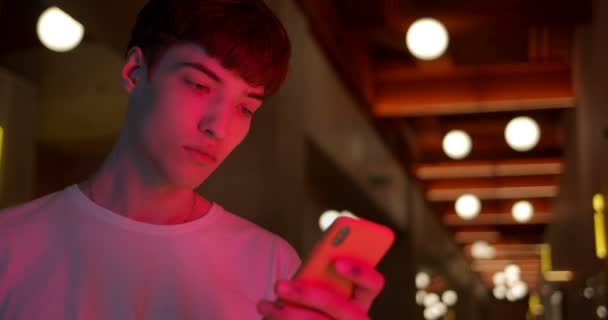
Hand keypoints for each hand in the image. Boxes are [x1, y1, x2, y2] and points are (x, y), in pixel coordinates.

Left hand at [257, 258, 384, 318]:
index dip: (359, 272)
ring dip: (286, 314)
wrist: (316, 317)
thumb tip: (315, 256)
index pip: (374, 283)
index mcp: (362, 297)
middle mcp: (357, 318)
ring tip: (264, 304)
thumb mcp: (324, 282)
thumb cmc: (318, 295)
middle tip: (278, 285)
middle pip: (339, 307)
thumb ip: (323, 271)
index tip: (336, 262)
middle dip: (306, 295)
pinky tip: (268, 315)